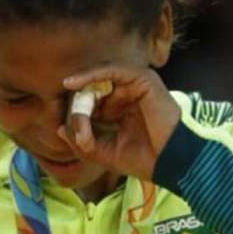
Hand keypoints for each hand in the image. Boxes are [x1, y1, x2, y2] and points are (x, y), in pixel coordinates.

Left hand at [58, 65, 180, 180]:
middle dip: (78, 107)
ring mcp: (136, 86)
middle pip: (92, 91)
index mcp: (121, 111)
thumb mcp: (106, 153)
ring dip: (84, 97)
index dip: (77, 116)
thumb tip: (60, 129)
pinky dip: (91, 75)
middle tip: (75, 125)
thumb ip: (84, 143)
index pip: (91, 105)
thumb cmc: (145, 160)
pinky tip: (73, 84)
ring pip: (99, 81)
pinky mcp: (143, 79)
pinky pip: (111, 71)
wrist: (172, 163)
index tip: (69, 133)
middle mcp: (128, 96)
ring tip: (79, 114)